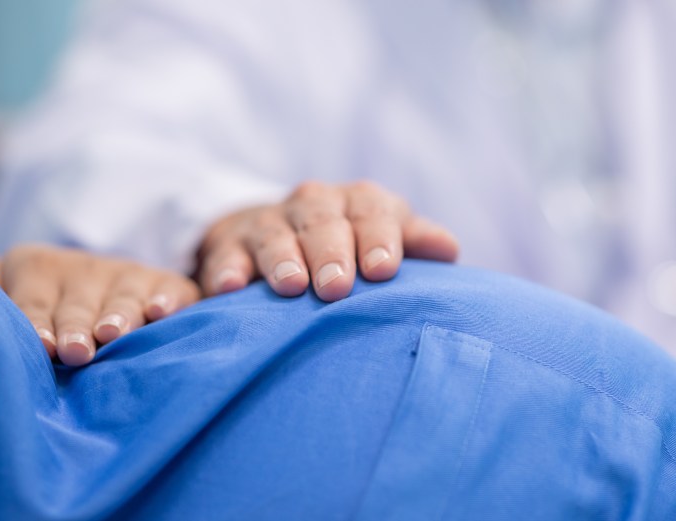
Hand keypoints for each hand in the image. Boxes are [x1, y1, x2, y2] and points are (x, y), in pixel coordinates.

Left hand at [0, 245, 199, 365]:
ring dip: (119, 314)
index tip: (42, 346)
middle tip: (76, 351)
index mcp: (34, 268)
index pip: (33, 302)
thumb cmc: (40, 316)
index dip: (36, 324)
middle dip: (76, 326)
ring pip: (122, 295)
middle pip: (77, 302)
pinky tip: (161, 311)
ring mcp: (125, 273)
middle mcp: (82, 268)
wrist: (94, 293)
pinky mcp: (164, 283)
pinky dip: (167, 299)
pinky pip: (170, 289)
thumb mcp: (7, 301)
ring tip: (114, 334)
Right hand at [196, 180, 458, 300]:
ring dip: (282, 259)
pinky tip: (230, 289)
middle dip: (331, 253)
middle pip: (323, 222)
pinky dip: (227, 270)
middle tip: (338, 287)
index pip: (372, 212)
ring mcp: (269, 224)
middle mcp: (314, 206)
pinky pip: (227, 255)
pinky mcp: (229, 246)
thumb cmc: (348, 244)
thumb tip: (448, 250)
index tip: (383, 270)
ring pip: (275, 235)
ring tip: (290, 285)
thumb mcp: (382, 236)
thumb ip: (412, 241)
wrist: (276, 233)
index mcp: (357, 203)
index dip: (378, 238)